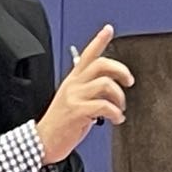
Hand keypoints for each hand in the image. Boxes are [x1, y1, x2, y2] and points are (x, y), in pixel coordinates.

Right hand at [34, 23, 133, 163]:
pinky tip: (116, 119)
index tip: (109, 29)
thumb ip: (88, 90)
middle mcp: (73, 85)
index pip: (87, 54)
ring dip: (119, 97)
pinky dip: (115, 113)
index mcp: (73, 80)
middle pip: (101, 64)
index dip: (99, 40)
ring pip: (105, 84)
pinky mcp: (77, 111)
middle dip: (121, 70)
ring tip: (120, 108)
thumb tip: (110, 86)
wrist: (42, 142)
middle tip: (129, 81)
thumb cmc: (60, 123)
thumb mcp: (72, 100)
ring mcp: (74, 97)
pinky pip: (103, 106)